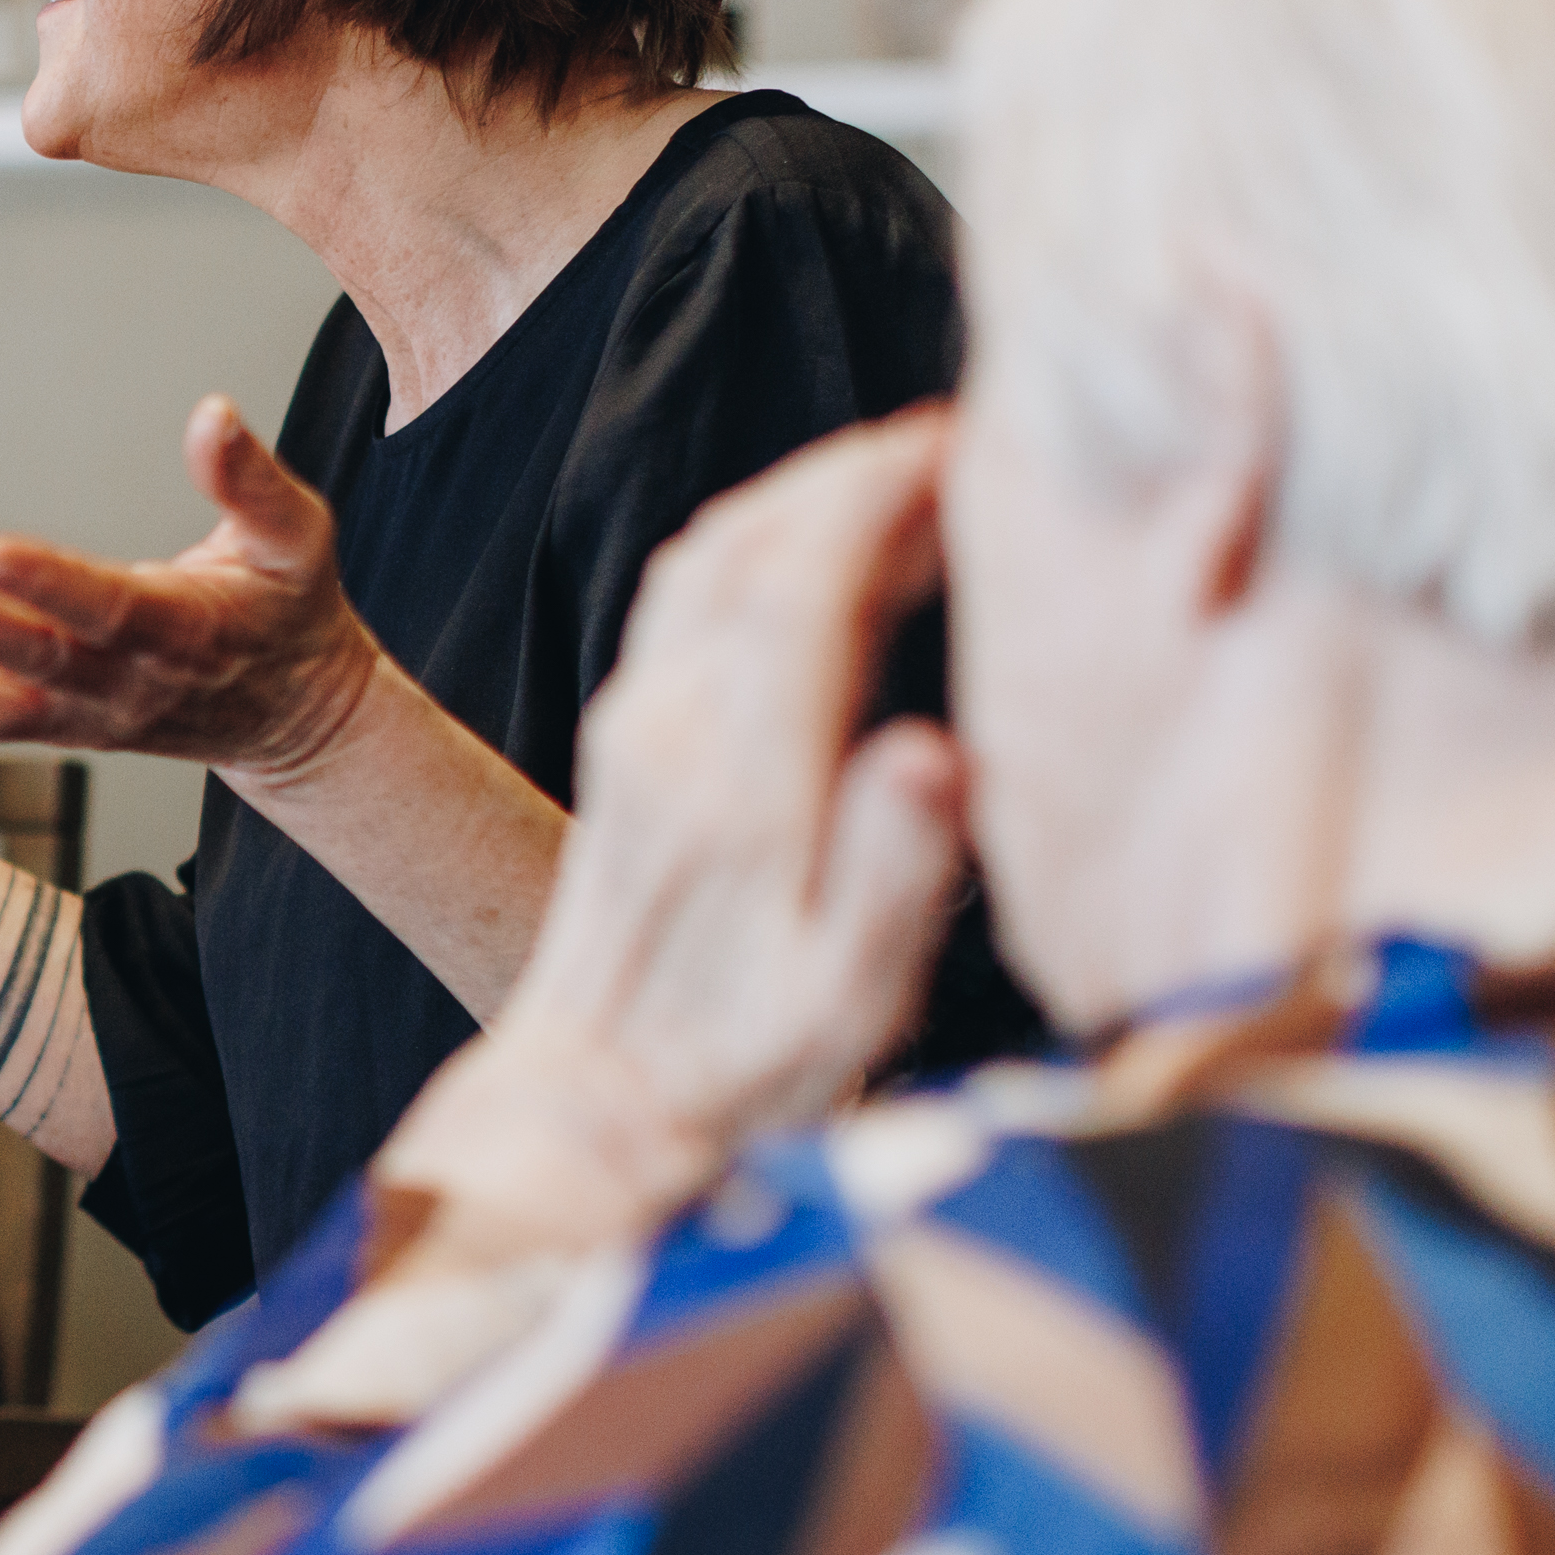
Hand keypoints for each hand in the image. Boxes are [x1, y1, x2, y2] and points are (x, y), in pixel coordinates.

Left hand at [0, 395, 380, 783]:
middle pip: (29, 663)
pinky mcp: (49, 725)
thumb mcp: (299, 541)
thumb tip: (213, 411)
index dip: (47, 583)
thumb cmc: (291, 610)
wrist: (295, 720)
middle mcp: (118, 684)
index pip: (105, 606)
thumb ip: (253, 482)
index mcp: (179, 631)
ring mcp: (79, 715)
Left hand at [444, 412, 967, 1191]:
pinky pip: (682, 605)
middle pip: (752, 544)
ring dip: (798, 500)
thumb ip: (897, 873)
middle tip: (949, 445)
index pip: (808, 583)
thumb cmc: (743, 1069)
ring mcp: (635, 731)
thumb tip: (934, 754)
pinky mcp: (622, 748)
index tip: (960, 443)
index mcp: (742, 779)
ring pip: (707, 562)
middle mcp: (672, 733)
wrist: (594, 1111)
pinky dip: (756, 548)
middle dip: (849, 474)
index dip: (881, 494)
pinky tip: (814, 558)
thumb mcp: (847, 999)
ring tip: (897, 481)